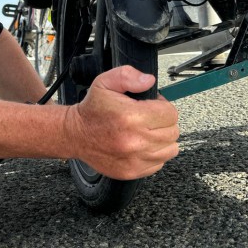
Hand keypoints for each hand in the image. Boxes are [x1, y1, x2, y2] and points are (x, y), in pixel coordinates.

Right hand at [69, 65, 178, 179]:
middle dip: (164, 123)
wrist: (74, 134)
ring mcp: (134, 159)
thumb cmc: (92, 110)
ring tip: (147, 132)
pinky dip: (154, 154)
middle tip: (148, 119)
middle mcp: (135, 141)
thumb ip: (128, 76)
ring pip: (170, 149)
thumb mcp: (105, 82)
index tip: (152, 106)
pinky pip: (159, 163)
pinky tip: (141, 146)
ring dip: (162, 140)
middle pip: (172, 132)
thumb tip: (149, 81)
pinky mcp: (132, 171)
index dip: (163, 107)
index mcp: (131, 117)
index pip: (170, 114)